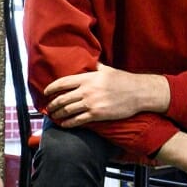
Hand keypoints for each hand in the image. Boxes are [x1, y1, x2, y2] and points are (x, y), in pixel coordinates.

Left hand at [43, 64, 168, 126]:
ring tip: (54, 116)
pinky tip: (63, 124)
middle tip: (48, 108)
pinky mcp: (97, 114)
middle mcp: (87, 90)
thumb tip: (90, 62)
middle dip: (52, 105)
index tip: (45, 92)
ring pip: (67, 111)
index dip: (51, 88)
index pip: (63, 82)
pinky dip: (67, 123)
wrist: (140, 92)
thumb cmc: (124, 80)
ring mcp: (91, 103)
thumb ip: (96, 68)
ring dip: (57, 115)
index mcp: (88, 78)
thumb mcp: (108, 70)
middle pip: (62, 99)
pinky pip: (77, 120)